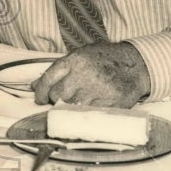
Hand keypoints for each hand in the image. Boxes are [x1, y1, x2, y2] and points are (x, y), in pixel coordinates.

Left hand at [32, 43, 150, 107]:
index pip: (48, 79)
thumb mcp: (80, 56)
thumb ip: (57, 70)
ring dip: (68, 108)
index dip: (40, 92)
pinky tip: (85, 110)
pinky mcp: (109, 104)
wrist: (135, 64)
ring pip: (70, 107)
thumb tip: (35, 86)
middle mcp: (84, 75)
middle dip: (54, 100)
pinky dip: (83, 115)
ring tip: (74, 104)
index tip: (40, 98)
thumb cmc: (105, 59)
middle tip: (60, 100)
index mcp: (75, 60)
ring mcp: (97, 91)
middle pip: (57, 95)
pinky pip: (88, 115)